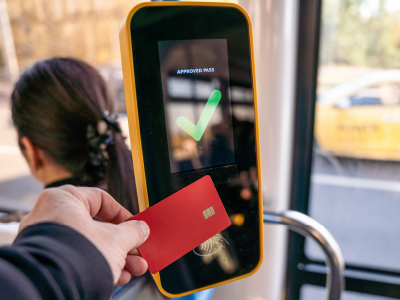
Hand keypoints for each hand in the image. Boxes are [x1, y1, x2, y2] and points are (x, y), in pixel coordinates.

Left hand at [19, 185, 149, 284]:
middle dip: (124, 243)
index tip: (136, 226)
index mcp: (63, 199)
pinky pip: (79, 259)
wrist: (49, 290)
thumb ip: (132, 231)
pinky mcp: (48, 263)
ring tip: (135, 269)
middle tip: (139, 252)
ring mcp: (47, 242)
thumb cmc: (76, 256)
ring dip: (117, 258)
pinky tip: (119, 276)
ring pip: (91, 246)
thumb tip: (141, 229)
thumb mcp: (116, 240)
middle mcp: (51, 217)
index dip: (123, 214)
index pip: (100, 199)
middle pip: (98, 227)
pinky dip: (100, 266)